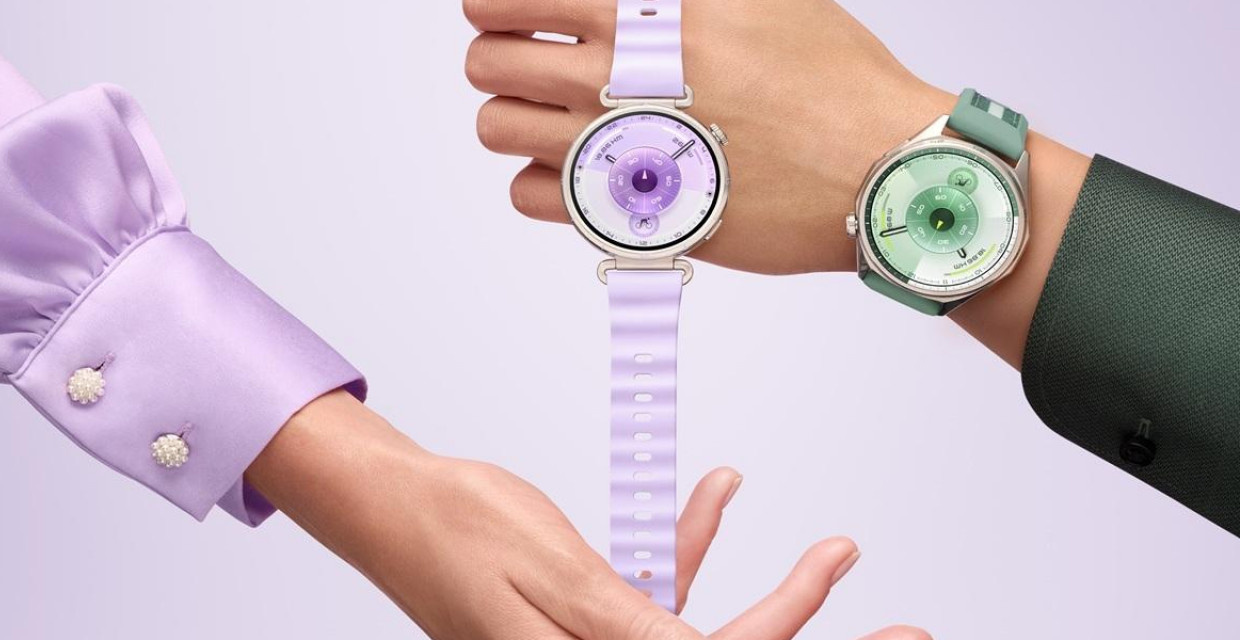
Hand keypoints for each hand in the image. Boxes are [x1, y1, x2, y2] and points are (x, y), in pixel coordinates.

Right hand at [248, 391, 930, 639]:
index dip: (794, 638)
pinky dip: (692, 550)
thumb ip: (639, 626)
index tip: (868, 611)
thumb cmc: (454, 529)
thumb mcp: (556, 574)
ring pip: (700, 631)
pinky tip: (717, 498)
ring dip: (766, 590)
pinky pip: (657, 596)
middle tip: (891, 618)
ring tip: (833, 554)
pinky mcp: (586, 620)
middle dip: (802, 627)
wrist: (391, 502)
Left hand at [464, 0, 950, 274]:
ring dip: (510, 119)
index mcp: (648, 14)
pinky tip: (575, 173)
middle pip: (490, 62)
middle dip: (493, 55)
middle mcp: (621, 79)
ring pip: (498, 129)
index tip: (495, 10)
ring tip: (545, 119)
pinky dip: (540, 184)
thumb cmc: (838, 82)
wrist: (881, 169)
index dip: (495, 3)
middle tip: (517, 62)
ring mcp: (619, 151)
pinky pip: (531, 198)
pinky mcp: (632, 216)